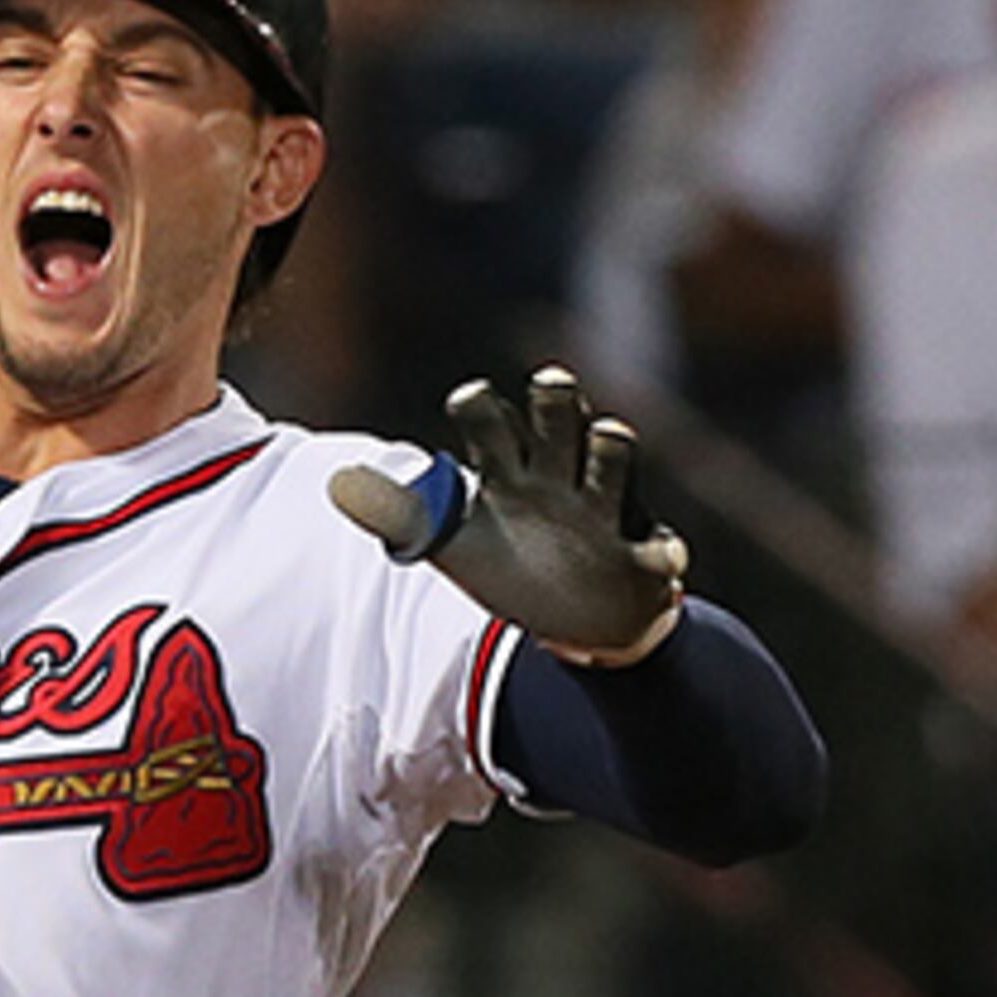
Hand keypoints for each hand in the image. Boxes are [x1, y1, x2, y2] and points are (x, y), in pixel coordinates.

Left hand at [329, 365, 690, 662]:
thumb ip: (398, 512)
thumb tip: (335, 481)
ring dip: (611, 451)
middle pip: (560, 423)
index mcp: (510, 472)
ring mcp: (604, 512)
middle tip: (549, 379)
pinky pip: (659, 552)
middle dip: (557, 401)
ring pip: (613, 465)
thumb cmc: (511, 561)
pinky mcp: (642, 557)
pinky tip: (661, 560)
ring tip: (608, 434)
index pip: (492, 425)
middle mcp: (560, 478)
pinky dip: (660, 553)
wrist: (578, 616)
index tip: (466, 397)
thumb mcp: (451, 542)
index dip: (482, 409)